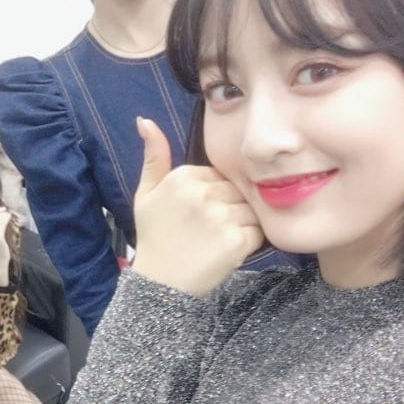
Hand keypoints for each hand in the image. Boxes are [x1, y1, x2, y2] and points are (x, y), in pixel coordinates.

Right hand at [131, 117, 263, 294]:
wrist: (160, 284)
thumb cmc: (154, 237)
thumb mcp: (146, 194)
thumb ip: (153, 156)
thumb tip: (145, 119)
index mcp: (182, 177)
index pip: (217, 176)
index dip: (212, 196)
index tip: (196, 215)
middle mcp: (202, 193)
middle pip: (236, 190)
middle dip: (229, 208)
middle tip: (208, 231)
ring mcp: (221, 216)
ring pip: (249, 209)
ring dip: (241, 224)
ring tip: (217, 241)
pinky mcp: (237, 240)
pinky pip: (258, 231)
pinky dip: (249, 242)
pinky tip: (227, 251)